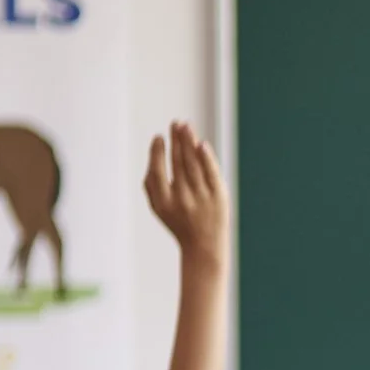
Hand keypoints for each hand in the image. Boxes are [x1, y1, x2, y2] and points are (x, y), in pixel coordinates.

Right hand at [141, 122, 227, 267]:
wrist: (204, 246)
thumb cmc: (178, 222)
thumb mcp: (157, 207)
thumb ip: (151, 184)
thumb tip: (154, 154)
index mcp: (163, 201)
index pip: (158, 171)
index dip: (157, 152)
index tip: (158, 137)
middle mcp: (182, 198)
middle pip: (178, 163)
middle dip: (176, 140)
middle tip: (175, 123)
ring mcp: (202, 197)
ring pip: (194, 164)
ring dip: (189, 142)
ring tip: (185, 126)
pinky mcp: (219, 197)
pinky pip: (212, 173)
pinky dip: (206, 158)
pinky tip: (201, 144)